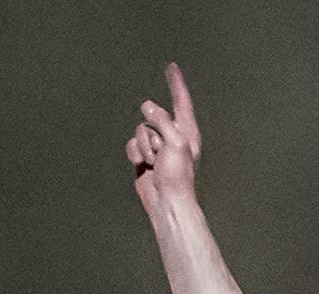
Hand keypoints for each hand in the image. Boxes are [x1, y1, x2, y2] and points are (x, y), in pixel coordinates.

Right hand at [125, 62, 200, 217]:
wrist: (166, 202)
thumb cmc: (178, 176)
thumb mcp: (175, 142)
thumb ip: (162, 120)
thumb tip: (147, 106)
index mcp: (187, 131)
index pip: (181, 100)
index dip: (176, 83)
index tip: (172, 67)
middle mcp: (172, 136)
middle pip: (153, 117)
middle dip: (153, 134)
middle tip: (161, 152)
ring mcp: (157, 146)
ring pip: (140, 131)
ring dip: (144, 147)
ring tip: (154, 162)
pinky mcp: (143, 156)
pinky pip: (132, 144)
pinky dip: (135, 154)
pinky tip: (144, 166)